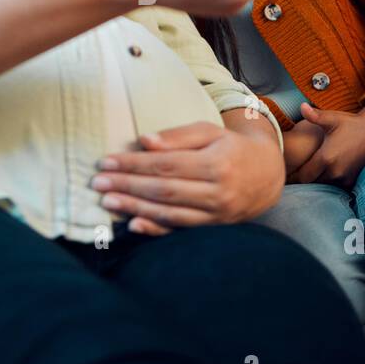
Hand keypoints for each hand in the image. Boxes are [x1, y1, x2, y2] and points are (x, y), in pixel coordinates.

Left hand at [90, 120, 285, 235]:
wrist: (266, 176)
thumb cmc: (231, 148)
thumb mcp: (210, 132)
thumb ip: (178, 136)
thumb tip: (145, 141)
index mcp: (217, 162)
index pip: (166, 164)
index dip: (133, 163)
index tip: (106, 161)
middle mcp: (218, 191)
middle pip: (164, 190)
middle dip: (127, 186)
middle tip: (97, 183)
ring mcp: (217, 214)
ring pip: (169, 213)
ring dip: (134, 208)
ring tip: (107, 202)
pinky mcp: (213, 229)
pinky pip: (180, 231)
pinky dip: (155, 230)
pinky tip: (133, 225)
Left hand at [288, 95, 364, 188]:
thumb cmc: (351, 123)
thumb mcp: (332, 118)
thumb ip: (314, 115)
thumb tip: (301, 106)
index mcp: (326, 158)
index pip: (303, 176)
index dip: (295, 174)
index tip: (291, 169)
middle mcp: (335, 171)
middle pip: (312, 183)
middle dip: (306, 177)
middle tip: (299, 170)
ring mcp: (345, 177)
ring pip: (324, 185)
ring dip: (318, 180)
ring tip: (313, 170)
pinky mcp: (353, 179)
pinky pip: (336, 186)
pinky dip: (331, 181)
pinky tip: (327, 172)